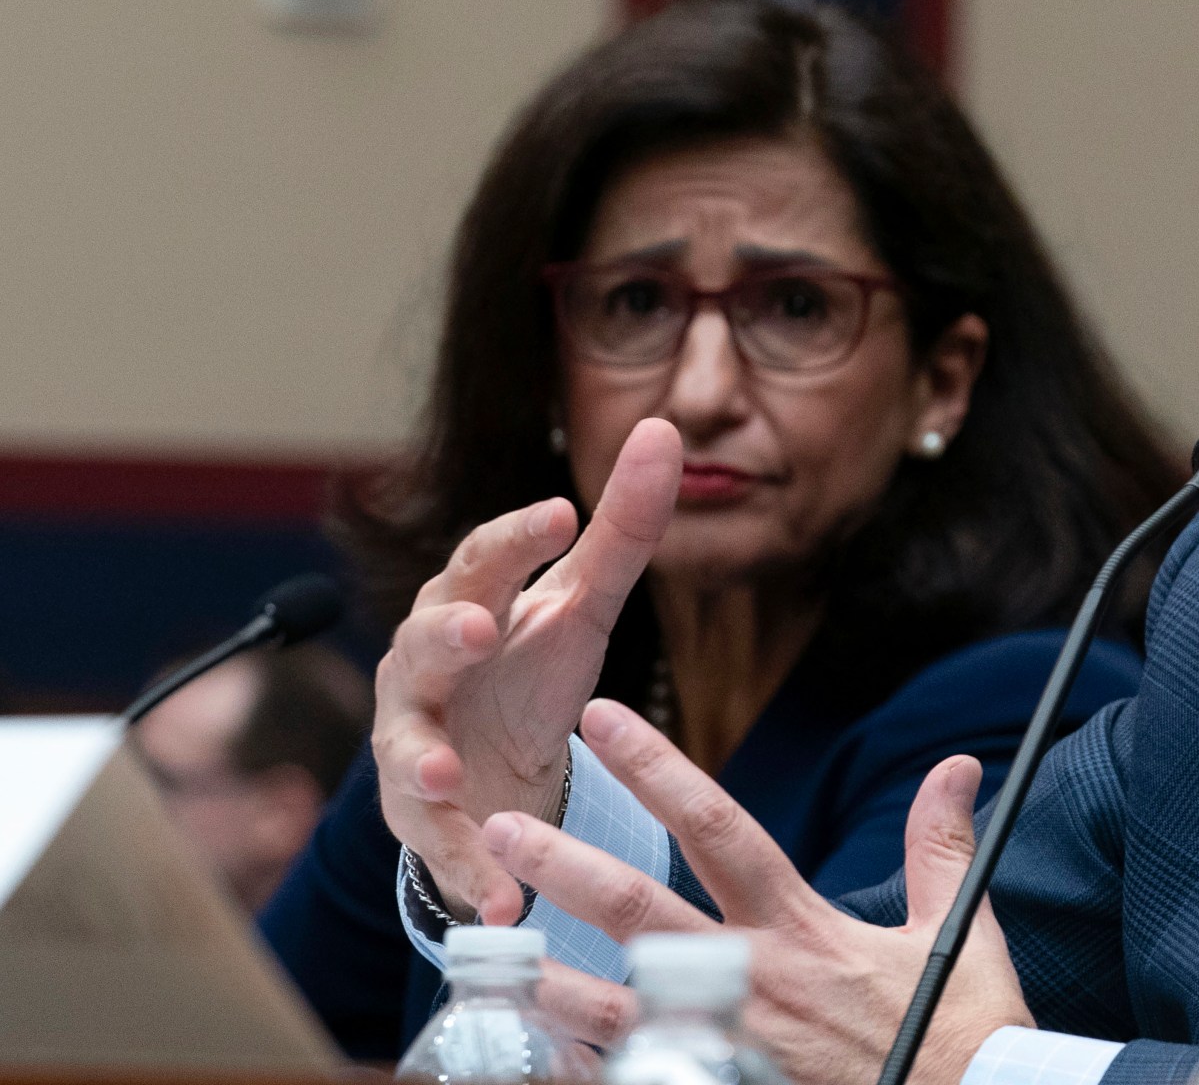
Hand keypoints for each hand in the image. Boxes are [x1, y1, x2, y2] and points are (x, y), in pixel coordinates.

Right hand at [373, 419, 681, 921]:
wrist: (492, 765)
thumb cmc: (530, 665)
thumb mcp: (586, 601)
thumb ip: (623, 526)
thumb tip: (663, 429)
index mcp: (468, 602)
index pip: (487, 557)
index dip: (517, 536)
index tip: (561, 512)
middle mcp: (422, 668)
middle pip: (423, 641)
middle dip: (444, 634)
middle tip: (476, 628)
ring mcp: (410, 743)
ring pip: (403, 749)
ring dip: (418, 763)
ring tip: (440, 774)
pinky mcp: (422, 817)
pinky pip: (439, 846)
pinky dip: (468, 873)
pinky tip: (504, 901)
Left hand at [485, 698, 1034, 1084]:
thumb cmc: (959, 1030)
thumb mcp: (955, 929)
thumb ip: (939, 846)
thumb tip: (957, 765)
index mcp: (802, 927)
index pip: (718, 827)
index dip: (658, 770)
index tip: (603, 720)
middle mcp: (755, 980)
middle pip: (644, 909)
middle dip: (567, 863)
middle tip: (500, 824)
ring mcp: (730, 1047)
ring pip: (616, 1006)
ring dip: (544, 976)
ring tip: (480, 947)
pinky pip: (635, 1076)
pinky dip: (580, 1068)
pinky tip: (526, 1054)